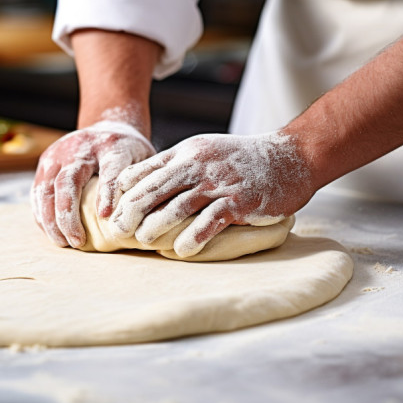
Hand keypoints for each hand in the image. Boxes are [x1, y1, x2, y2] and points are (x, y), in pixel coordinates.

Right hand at [31, 121, 154, 247]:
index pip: (109, 169)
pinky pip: (38, 192)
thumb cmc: (129, 152)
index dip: (107, 192)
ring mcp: (58, 153)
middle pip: (68, 180)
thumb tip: (144, 214)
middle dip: (69, 215)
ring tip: (63, 242)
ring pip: (47, 188)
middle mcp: (80, 147)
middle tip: (78, 241)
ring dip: (52, 219)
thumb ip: (143, 181)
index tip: (106, 215)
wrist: (108, 126)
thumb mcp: (144, 159)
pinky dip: (42, 215)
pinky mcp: (45, 162)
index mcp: (112, 145)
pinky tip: (53, 233)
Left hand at [107, 132, 312, 257]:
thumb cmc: (241, 159)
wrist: (290, 157)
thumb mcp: (204, 151)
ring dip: (156, 226)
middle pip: (155, 188)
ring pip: (177, 205)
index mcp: (187, 152)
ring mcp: (219, 183)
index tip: (111, 209)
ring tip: (142, 240)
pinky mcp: (239, 202)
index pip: (146, 170)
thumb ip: (176, 166)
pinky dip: (193, 237)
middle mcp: (199, 165)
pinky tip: (182, 250)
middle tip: (116, 230)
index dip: (125, 191)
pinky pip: (210, 221)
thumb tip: (139, 185)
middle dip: (131, 210)